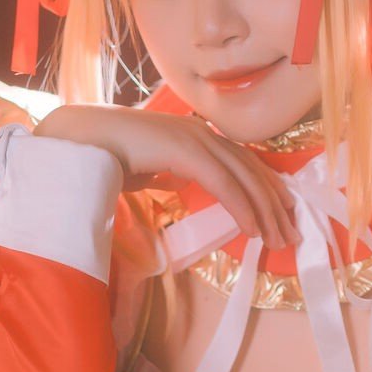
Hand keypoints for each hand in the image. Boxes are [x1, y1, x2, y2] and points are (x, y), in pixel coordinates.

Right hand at [35, 104, 300, 252]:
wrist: (79, 141)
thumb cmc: (105, 156)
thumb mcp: (148, 168)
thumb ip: (168, 174)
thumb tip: (176, 186)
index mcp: (195, 135)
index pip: (242, 162)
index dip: (264, 189)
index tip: (280, 215)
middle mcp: (201, 132)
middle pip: (251, 170)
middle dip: (274, 203)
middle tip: (292, 233)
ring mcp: (194, 138)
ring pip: (243, 177)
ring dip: (264, 210)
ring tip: (278, 239)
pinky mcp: (185, 150)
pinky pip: (223, 184)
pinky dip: (242, 207)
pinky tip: (253, 229)